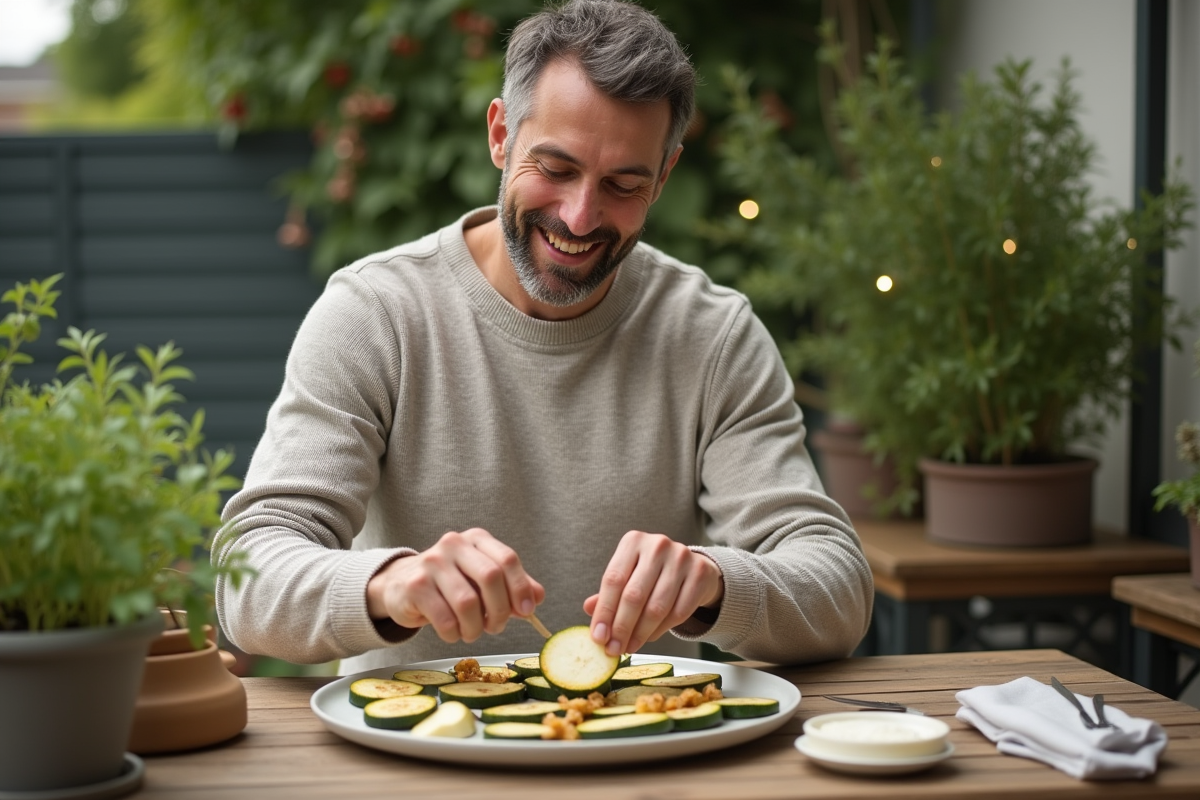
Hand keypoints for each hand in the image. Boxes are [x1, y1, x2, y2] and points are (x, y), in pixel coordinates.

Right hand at [366, 528, 544, 643]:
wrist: (401, 586)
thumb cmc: (450, 584)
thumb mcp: (481, 580)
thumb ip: (511, 586)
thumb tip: (538, 597)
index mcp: (476, 539)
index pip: (507, 559)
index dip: (521, 587)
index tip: (527, 611)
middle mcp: (454, 544)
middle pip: (490, 577)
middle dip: (500, 610)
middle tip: (497, 627)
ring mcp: (432, 563)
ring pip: (467, 603)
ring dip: (475, 628)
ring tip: (472, 633)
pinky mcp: (415, 586)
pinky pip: (445, 619)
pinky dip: (454, 634)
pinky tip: (453, 633)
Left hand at [583, 530, 723, 655]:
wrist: (694, 567)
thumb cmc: (653, 573)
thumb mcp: (628, 575)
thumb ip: (609, 592)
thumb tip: (588, 609)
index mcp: (633, 541)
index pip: (613, 579)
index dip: (604, 611)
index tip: (598, 637)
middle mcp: (657, 545)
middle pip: (634, 595)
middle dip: (621, 627)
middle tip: (613, 649)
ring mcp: (681, 558)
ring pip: (657, 607)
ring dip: (640, 633)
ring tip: (629, 647)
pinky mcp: (700, 574)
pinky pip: (678, 612)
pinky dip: (661, 630)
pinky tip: (649, 637)